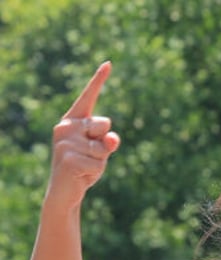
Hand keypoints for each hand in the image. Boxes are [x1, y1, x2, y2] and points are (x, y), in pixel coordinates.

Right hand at [44, 62, 120, 210]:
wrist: (65, 192)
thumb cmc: (84, 168)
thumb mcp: (101, 153)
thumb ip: (108, 142)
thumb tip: (112, 138)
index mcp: (72, 120)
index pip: (88, 98)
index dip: (98, 80)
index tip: (109, 63)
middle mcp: (65, 126)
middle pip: (105, 124)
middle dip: (106, 143)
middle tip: (91, 156)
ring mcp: (65, 142)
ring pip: (103, 149)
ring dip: (101, 162)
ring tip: (86, 167)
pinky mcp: (68, 158)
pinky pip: (98, 164)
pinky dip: (97, 173)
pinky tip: (83, 175)